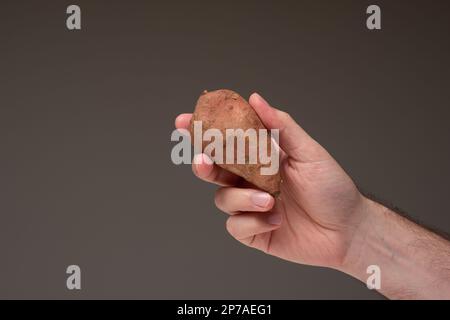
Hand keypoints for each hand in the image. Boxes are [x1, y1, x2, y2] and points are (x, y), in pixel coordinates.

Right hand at [175, 93, 367, 268]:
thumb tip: (255, 98)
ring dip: (242, 198)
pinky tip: (275, 221)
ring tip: (270, 200)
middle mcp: (251, 181)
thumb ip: (280, 126)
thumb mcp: (308, 151)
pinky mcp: (254, 232)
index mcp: (261, 159)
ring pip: (223, 199)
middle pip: (215, 170)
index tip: (185, 121)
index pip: (227, 142)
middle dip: (203, 164)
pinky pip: (235, 227)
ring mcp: (250, 207)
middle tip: (203, 161)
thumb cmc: (331, 187)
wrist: (348, 230)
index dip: (204, 132)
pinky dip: (252, 222)